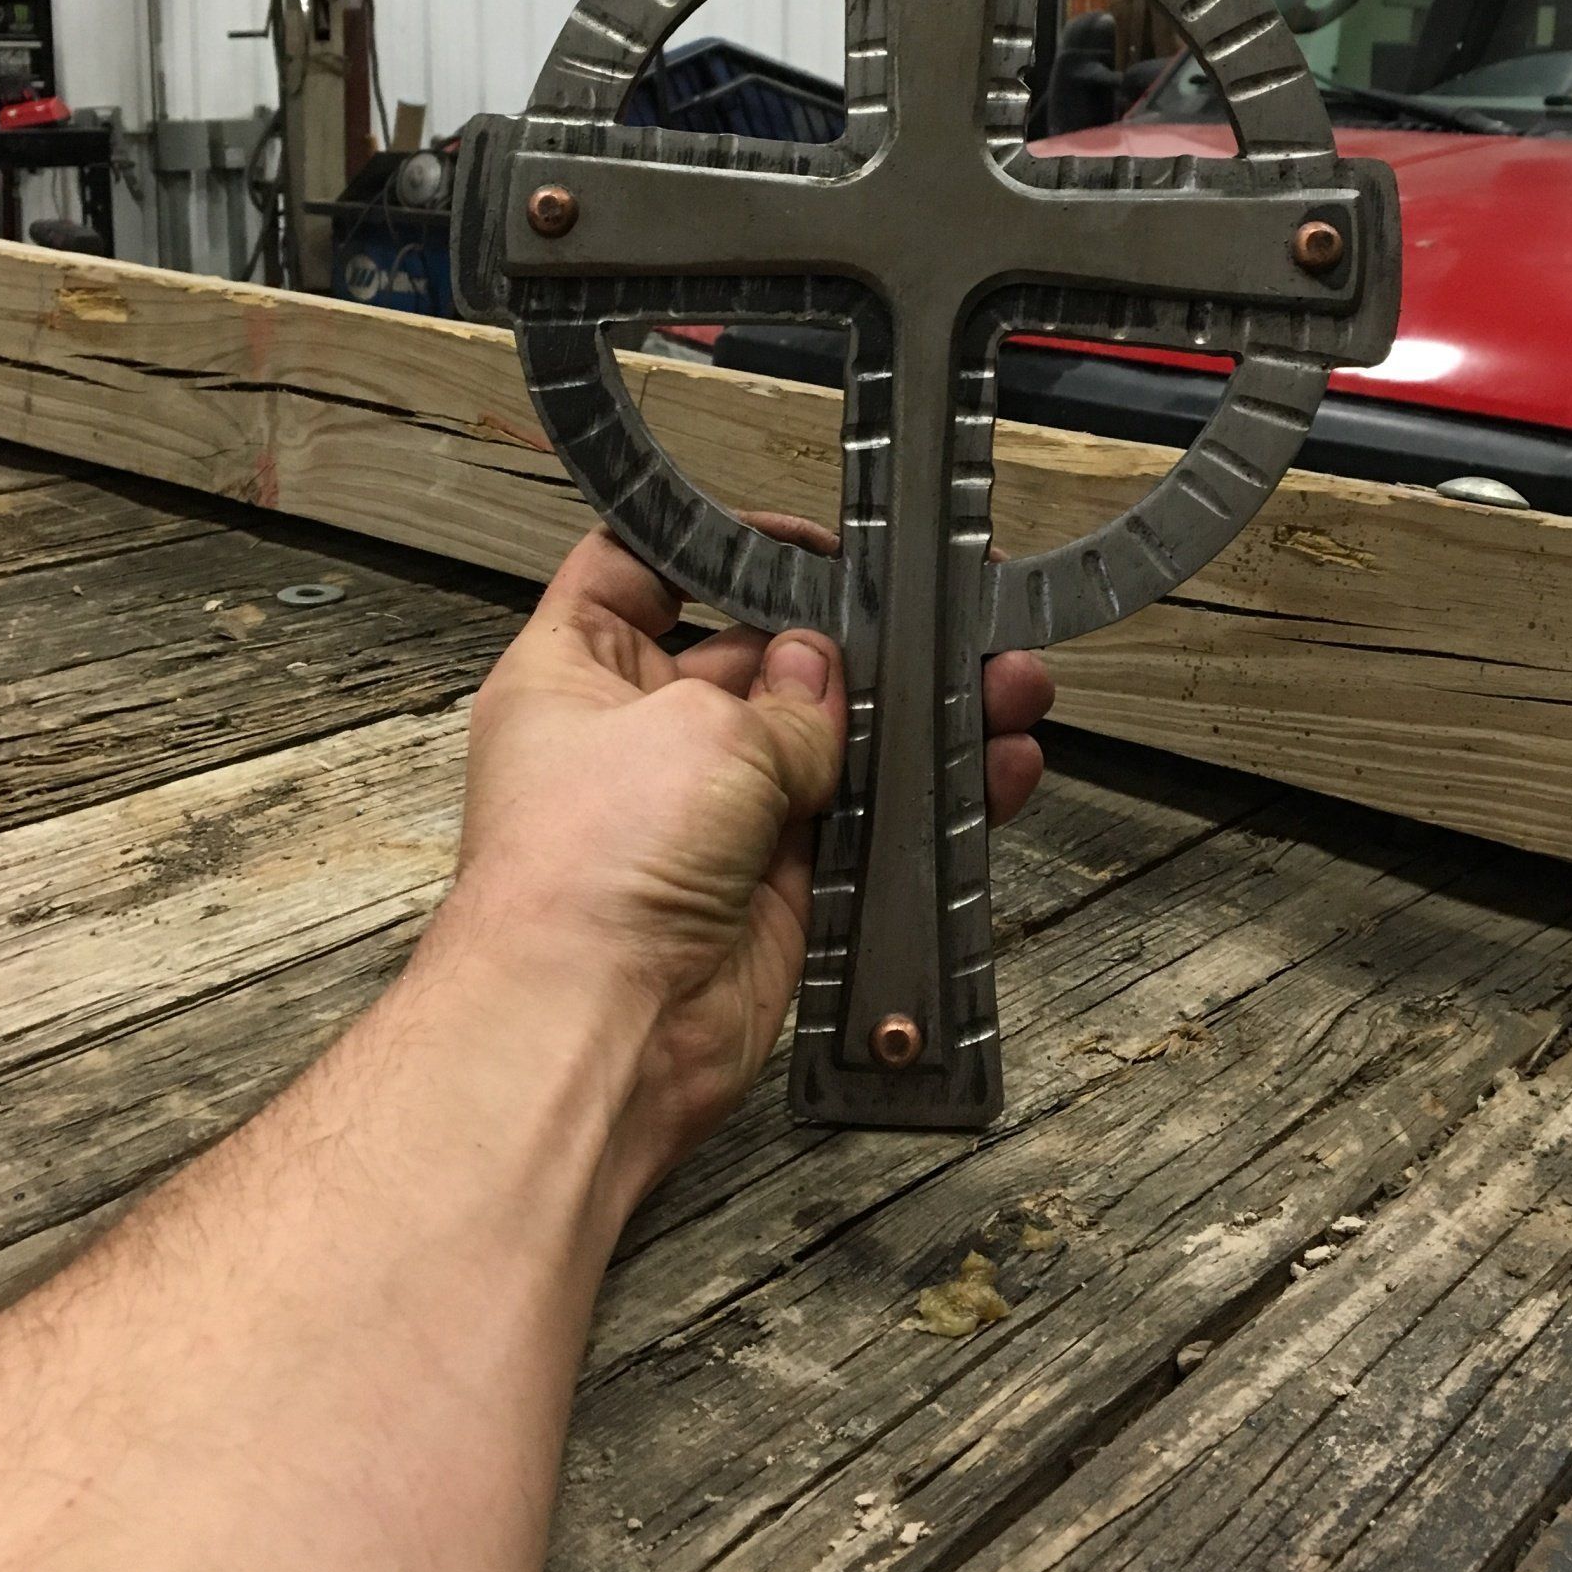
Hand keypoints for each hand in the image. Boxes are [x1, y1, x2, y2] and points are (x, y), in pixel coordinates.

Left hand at [449, 519, 1052, 1210]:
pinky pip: (860, 822)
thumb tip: (825, 672)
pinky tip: (986, 764)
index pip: (635, 572)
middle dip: (848, 637)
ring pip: (826, 742)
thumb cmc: (585, 874)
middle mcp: (640, 741)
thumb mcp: (699, 730)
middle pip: (758, 655)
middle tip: (933, 614)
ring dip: (909, 712)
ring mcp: (708, 815)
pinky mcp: (772, 884)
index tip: (798, 543)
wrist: (600, 1027)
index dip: (714, 548)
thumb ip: (784, 695)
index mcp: (577, 674)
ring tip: (994, 684)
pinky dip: (923, 796)